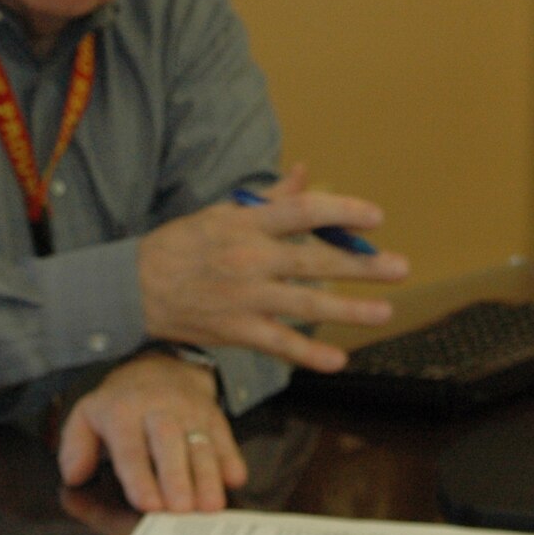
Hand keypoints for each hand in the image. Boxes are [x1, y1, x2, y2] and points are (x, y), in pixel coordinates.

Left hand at [56, 352, 246, 512]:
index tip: (148, 504)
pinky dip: (231, 457)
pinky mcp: (213, 415)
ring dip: (206, 474)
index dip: (139, 476)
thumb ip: (75, 448)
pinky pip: (224, 435)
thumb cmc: (120, 404)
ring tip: (209, 506)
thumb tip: (74, 476)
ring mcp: (189, 411)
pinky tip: (234, 478)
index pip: (130, 447)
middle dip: (176, 476)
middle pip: (168, 441)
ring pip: (199, 442)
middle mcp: (157, 408)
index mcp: (122, 411)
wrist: (159, 368)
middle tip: (181, 510)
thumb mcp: (87, 417)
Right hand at [138, 165, 409, 371]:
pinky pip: (279, 344)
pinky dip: (308, 355)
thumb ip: (268, 199)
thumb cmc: (181, 245)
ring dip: (349, 310)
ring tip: (385, 312)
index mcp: (246, 225)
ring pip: (306, 305)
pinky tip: (339, 360)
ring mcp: (244, 298)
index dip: (342, 212)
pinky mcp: (236, 331)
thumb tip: (305, 174)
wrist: (133, 289)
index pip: (302, 212)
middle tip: (400, 268)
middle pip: (315, 261)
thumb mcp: (221, 212)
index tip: (376, 218)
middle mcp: (249, 259)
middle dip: (362, 266)